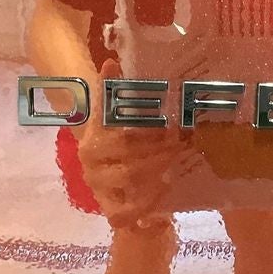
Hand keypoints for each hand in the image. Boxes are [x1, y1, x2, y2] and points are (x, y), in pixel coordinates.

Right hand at [76, 59, 190, 227]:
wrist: (126, 199)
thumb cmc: (128, 154)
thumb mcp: (125, 126)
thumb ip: (118, 97)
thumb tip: (110, 63)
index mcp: (92, 133)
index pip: (105, 113)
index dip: (122, 100)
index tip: (148, 97)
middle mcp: (90, 159)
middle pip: (125, 145)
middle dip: (157, 140)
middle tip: (182, 136)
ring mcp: (98, 186)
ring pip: (129, 174)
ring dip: (158, 164)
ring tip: (178, 157)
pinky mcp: (111, 210)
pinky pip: (127, 210)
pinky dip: (148, 201)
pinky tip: (166, 188)